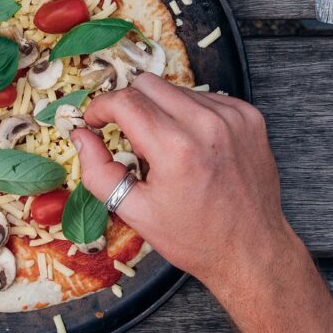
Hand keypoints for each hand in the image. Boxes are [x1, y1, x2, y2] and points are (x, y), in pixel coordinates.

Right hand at [73, 73, 301, 298]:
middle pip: (148, 84)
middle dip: (129, 104)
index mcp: (176, 148)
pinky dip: (191, 114)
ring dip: (162, 109)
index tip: (95, 121)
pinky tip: (193, 145)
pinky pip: (206, 98)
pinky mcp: (250, 116)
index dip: (101, 107)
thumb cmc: (194, 237)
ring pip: (177, 89)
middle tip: (129, 136)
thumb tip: (80, 135)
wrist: (251, 249)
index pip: (125, 101)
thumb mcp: (136, 212)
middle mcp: (207, 124)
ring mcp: (233, 116)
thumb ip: (99, 171)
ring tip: (167, 147)